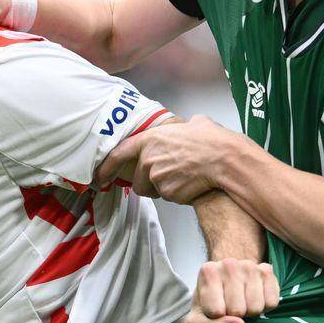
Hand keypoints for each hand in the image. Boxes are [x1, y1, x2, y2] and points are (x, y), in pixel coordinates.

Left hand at [100, 115, 240, 203]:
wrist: (224, 159)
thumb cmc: (212, 141)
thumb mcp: (195, 124)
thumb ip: (182, 127)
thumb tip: (192, 125)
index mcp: (150, 139)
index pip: (119, 154)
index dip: (106, 167)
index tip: (99, 177)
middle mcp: (148, 159)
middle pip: (138, 180)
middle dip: (150, 182)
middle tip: (171, 175)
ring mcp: (157, 178)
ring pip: (154, 191)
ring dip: (164, 189)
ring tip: (184, 177)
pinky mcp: (168, 193)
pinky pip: (169, 198)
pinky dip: (178, 195)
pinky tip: (192, 184)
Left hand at [185, 259, 279, 322]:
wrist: (224, 286)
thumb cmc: (209, 304)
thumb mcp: (199, 322)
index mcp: (208, 272)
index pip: (216, 312)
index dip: (217, 317)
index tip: (214, 308)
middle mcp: (229, 264)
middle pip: (238, 310)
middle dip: (235, 316)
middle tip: (230, 306)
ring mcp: (250, 265)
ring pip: (256, 307)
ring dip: (250, 312)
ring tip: (241, 302)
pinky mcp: (267, 271)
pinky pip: (271, 302)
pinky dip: (264, 308)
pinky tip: (254, 298)